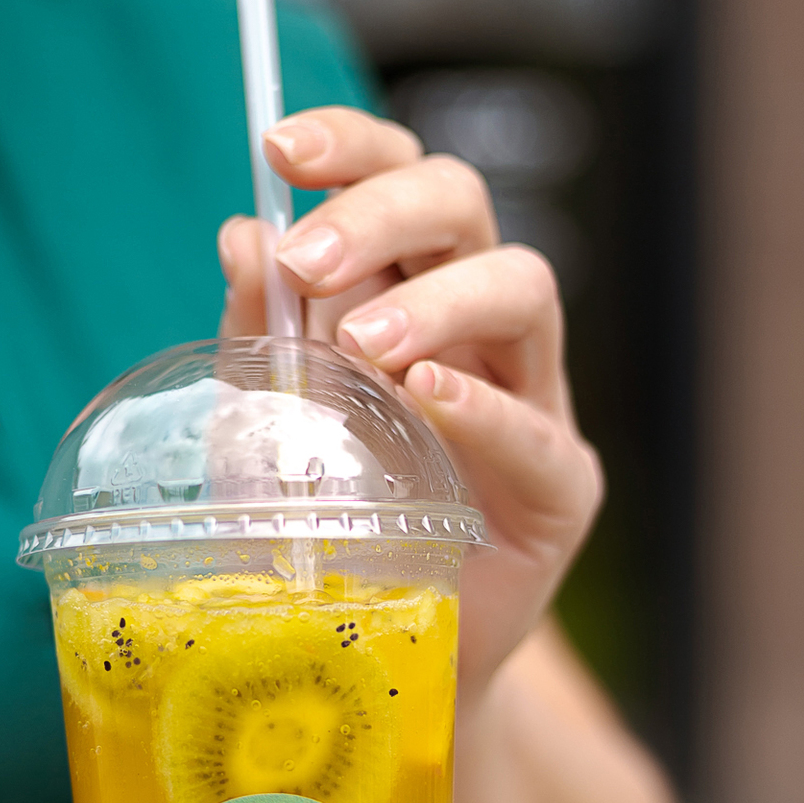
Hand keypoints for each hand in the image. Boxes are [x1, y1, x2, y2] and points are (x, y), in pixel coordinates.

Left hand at [218, 106, 603, 703]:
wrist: (382, 657)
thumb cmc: (328, 530)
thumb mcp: (268, 430)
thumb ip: (260, 340)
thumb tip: (243, 236)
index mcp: (406, 288)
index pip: (398, 175)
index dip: (351, 145)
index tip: (280, 148)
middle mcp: (475, 327)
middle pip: (464, 208)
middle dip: (383, 213)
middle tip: (310, 261)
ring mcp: (530, 400)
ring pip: (524, 289)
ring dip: (438, 302)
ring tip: (363, 347)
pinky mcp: (560, 488)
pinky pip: (538, 431)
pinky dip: (483, 409)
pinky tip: (428, 399)